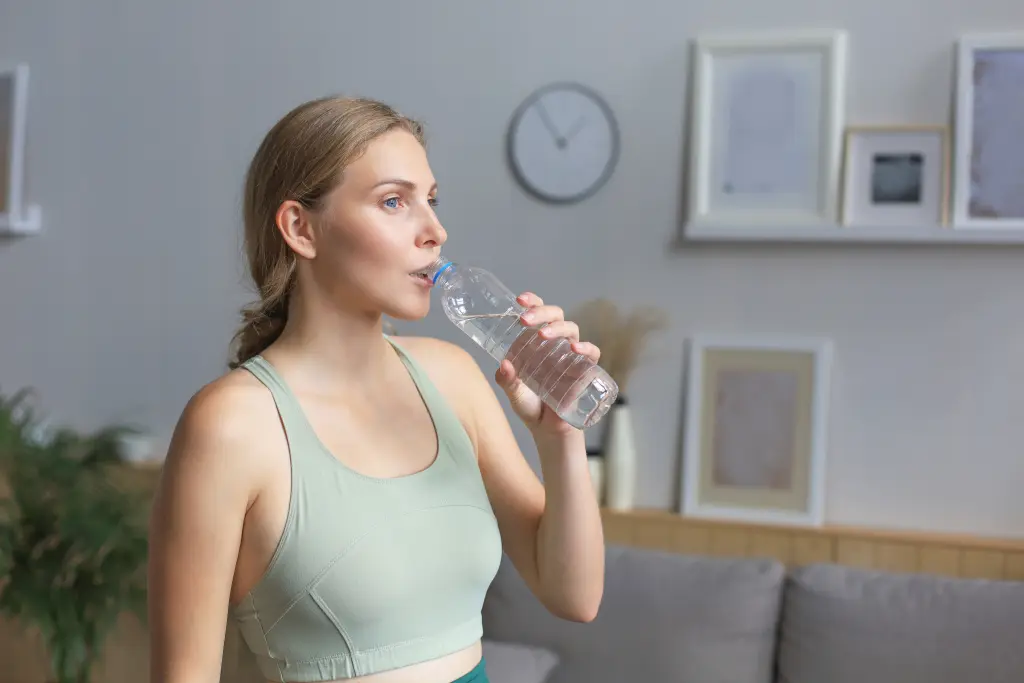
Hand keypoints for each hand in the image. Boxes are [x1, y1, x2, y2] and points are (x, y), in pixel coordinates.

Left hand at [494, 292, 601, 435]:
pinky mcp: (585, 370)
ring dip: (558, 327)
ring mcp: (571, 355)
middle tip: (525, 319)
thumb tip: (504, 365)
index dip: (532, 302)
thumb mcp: (514, 395)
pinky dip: (586, 347)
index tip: (519, 300)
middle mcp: (554, 344)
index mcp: (535, 343)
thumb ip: (507, 381)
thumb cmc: (531, 407)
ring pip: (571, 329)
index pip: (537, 314)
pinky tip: (575, 348)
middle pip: (555, 315)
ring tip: (543, 334)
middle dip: (541, 311)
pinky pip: (592, 353)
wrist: (548, 431)